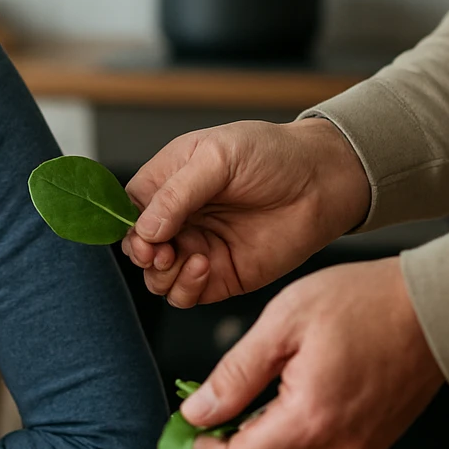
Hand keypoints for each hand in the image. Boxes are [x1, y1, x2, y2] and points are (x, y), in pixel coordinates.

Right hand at [121, 117, 369, 306]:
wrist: (323, 180)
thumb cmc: (272, 154)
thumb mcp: (218, 156)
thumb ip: (177, 193)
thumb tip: (145, 230)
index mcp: (167, 183)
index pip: (126, 211)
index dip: (125, 227)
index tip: (140, 234)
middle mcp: (178, 219)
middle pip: (137, 249)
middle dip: (143, 254)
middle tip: (161, 250)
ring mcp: (197, 248)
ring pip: (156, 277)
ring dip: (161, 274)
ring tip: (185, 257)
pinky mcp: (219, 276)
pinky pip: (185, 294)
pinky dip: (184, 287)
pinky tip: (203, 266)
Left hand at [180, 257, 444, 448]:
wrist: (436, 306)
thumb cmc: (365, 302)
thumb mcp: (283, 323)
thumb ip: (235, 374)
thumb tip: (197, 412)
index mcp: (311, 421)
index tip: (191, 419)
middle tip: (214, 408)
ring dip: (258, 448)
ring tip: (249, 398)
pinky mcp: (372, 445)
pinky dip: (289, 443)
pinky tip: (284, 401)